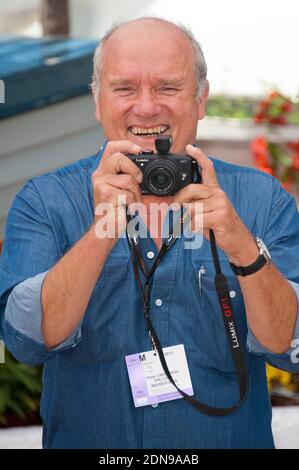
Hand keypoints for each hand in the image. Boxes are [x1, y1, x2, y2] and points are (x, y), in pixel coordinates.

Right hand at [91, 141, 142, 240]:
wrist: (108, 228)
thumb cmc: (118, 209)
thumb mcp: (126, 189)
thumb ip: (132, 175)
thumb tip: (150, 165)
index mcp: (105, 170)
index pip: (111, 147)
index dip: (126, 144)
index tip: (138, 149)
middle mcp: (99, 174)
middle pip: (119, 158)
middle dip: (134, 170)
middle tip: (139, 181)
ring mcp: (100, 184)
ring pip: (128, 179)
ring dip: (136, 193)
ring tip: (132, 202)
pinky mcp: (104, 195)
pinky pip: (127, 194)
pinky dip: (133, 203)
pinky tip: (127, 209)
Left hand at [173, 144, 257, 264]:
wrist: (237, 240)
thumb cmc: (218, 226)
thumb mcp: (206, 211)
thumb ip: (194, 203)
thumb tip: (175, 204)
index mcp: (215, 190)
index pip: (208, 168)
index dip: (198, 156)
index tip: (189, 147)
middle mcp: (218, 194)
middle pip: (191, 189)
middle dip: (178, 200)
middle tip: (174, 210)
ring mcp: (221, 204)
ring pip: (191, 208)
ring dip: (186, 220)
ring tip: (192, 225)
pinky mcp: (220, 216)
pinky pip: (196, 220)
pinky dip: (192, 228)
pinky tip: (199, 230)